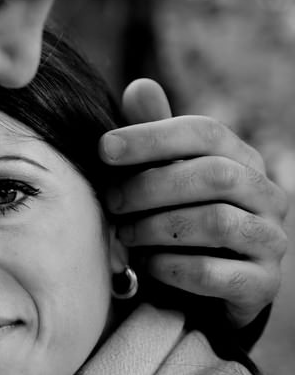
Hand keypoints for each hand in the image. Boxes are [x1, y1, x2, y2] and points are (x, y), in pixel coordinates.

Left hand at [99, 79, 288, 326]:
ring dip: (158, 228)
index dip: (152, 136)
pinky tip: (147, 265)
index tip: (104, 149)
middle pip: (214, 175)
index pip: (205, 132)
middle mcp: (267, 195)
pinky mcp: (262, 285)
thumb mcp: (160, 175)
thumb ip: (152, 136)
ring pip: (218, 223)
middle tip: (111, 202)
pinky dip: (172, 268)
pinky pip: (217, 274)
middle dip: (151, 187)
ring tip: (126, 235)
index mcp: (242, 159)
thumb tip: (139, 86)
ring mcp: (271, 240)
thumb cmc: (174, 219)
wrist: (201, 288)